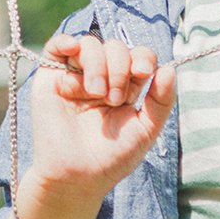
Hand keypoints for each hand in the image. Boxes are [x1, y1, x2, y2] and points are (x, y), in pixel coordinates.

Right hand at [24, 33, 176, 208]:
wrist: (76, 176)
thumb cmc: (111, 158)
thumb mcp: (146, 130)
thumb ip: (161, 101)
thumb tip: (169, 69)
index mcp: (125, 87)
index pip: (138, 56)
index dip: (142, 58)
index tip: (142, 73)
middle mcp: (101, 78)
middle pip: (116, 47)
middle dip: (119, 68)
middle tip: (114, 99)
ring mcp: (75, 76)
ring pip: (90, 44)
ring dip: (97, 64)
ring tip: (95, 92)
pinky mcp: (50, 78)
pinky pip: (56, 47)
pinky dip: (65, 41)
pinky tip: (73, 49)